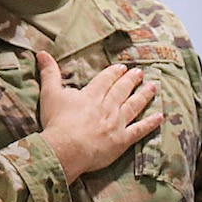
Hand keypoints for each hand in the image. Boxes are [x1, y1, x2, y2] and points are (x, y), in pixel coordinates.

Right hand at [36, 50, 162, 183]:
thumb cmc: (57, 122)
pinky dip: (150, 123)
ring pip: (133, 106)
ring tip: (153, 87)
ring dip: (144, 96)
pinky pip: (140, 130)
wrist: (66, 148)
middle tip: (140, 73)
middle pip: (121, 91)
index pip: (105, 80)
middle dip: (131, 80)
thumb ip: (49, 73)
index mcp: (91, 95)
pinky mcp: (122, 140)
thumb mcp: (50, 94)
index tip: (122, 68)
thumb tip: (42, 53)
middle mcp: (107, 107)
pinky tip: (160, 117)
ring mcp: (116, 123)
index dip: (114, 73)